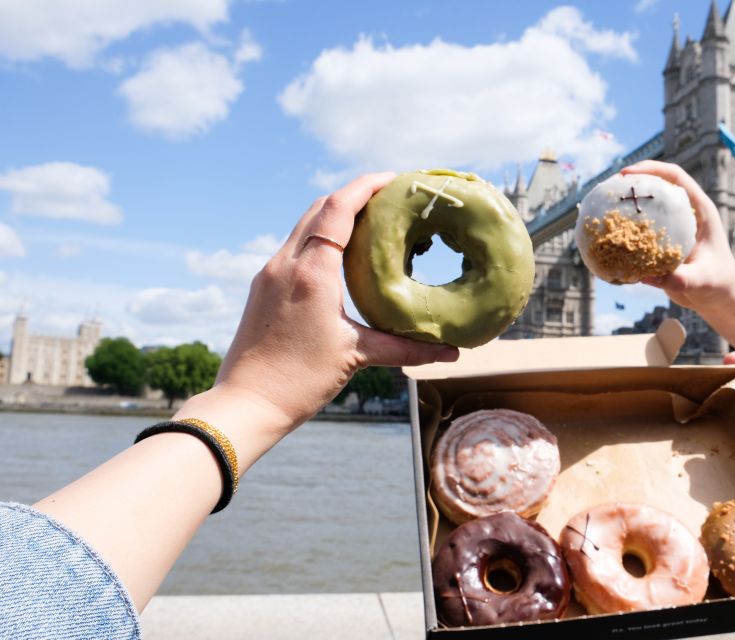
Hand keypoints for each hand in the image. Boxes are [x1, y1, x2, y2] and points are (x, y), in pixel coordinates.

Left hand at [214, 172, 458, 431]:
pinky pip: (294, 245)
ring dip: (334, 213)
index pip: (339, 209)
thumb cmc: (298, 381)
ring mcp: (270, 273)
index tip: (394, 179)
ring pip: (304, 224)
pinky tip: (339, 253)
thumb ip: (407, 348)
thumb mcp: (356, 357)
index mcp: (312, 272)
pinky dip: (319, 235)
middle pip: (320, 207)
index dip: (366, 186)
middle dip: (354, 194)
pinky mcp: (262, 286)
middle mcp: (286, 263)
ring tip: (369, 220)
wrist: (245, 404)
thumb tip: (452, 352)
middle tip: (389, 197)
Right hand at [620, 160, 734, 309]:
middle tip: (610, 187)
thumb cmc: (718, 283)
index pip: (676, 177)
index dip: (652, 169)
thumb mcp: (701, 280)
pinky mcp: (664, 240)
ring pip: (649, 205)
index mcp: (700, 210)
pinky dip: (626, 227)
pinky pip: (642, 228)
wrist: (719, 295)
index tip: (627, 173)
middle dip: (634, 181)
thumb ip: (679, 278)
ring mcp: (674, 226)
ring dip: (628, 203)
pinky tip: (610, 234)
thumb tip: (646, 277)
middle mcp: (686, 213)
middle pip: (658, 184)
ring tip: (604, 206)